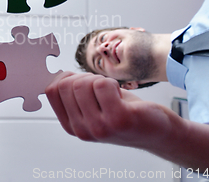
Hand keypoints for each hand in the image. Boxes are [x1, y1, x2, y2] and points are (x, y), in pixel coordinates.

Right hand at [45, 72, 173, 147]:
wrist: (157, 131)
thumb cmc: (124, 114)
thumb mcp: (91, 109)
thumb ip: (73, 97)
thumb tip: (58, 76)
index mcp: (71, 126)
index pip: (51, 91)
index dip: (67, 78)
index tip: (83, 82)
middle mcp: (82, 130)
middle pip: (66, 84)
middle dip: (84, 77)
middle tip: (101, 87)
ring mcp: (99, 127)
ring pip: (83, 83)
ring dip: (100, 79)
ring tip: (112, 93)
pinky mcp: (118, 119)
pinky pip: (103, 84)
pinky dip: (112, 82)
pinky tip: (121, 95)